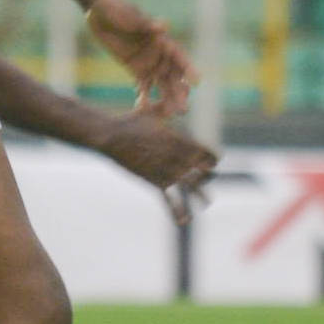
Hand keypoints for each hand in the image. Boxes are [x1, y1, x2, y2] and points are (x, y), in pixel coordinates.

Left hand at [86, 0, 195, 116]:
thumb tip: (164, 25)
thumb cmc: (117, 8)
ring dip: (166, 99)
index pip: (180, 56)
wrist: (99, 9)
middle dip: (179, 93)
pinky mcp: (134, 67)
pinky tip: (143, 108)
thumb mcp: (130, 15)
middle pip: (173, 76)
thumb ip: (146, 24)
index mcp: (162, 39)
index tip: (197, 82)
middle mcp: (159, 53)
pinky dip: (144, 96)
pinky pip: (143, 85)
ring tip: (170, 115)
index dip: (189, 68)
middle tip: (183, 110)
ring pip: (161, 83)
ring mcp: (148, 61)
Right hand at [99, 112, 217, 222]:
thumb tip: (176, 102)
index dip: (212, 158)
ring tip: (207, 204)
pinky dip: (176, 211)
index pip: (206, 154)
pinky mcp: (153, 182)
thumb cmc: (131, 121)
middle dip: (208, 175)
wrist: (111, 136)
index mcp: (180, 140)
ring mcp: (166, 171)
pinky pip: (169, 200)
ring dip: (200, 195)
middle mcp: (177, 158)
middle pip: (202, 171)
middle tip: (210, 178)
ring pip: (190, 187)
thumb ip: (167, 109)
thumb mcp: (152, 112)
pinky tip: (183, 222)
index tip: (212, 161)